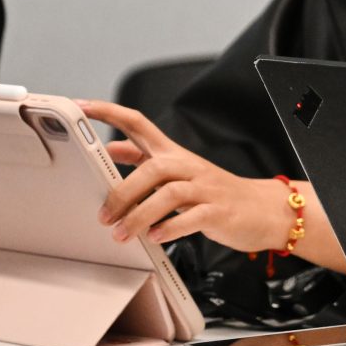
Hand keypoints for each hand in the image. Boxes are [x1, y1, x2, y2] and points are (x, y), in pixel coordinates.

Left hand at [81, 100, 295, 254]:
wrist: (264, 209)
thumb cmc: (215, 192)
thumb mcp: (178, 172)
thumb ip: (145, 160)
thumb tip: (111, 149)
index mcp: (174, 154)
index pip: (139, 122)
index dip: (109, 112)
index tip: (81, 107)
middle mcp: (188, 166)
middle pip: (153, 166)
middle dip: (122, 192)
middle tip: (104, 216)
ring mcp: (205, 188)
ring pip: (169, 193)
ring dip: (140, 216)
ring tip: (123, 234)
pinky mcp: (218, 211)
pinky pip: (192, 217)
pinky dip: (170, 229)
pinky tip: (156, 238)